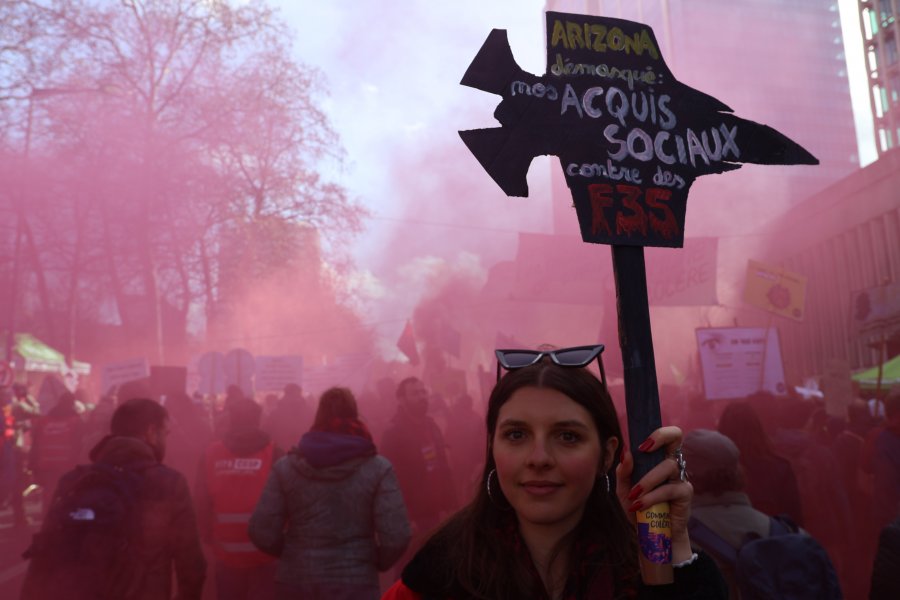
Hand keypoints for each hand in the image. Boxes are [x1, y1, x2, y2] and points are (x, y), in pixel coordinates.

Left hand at [615, 426, 693, 562]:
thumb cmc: (639, 507)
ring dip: (647, 480)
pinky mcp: (685, 494)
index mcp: (658, 459)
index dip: (657, 432)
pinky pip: (669, 489)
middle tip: (643, 448)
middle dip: (661, 436)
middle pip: (677, 436)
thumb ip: (623, 472)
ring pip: (668, 466)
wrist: (651, 534)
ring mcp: (680, 477)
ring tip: (634, 495)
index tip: (640, 445)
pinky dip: (652, 497)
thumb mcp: (624, 490)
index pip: (665, 436)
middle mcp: (672, 464)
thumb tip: (626, 452)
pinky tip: (640, 505)